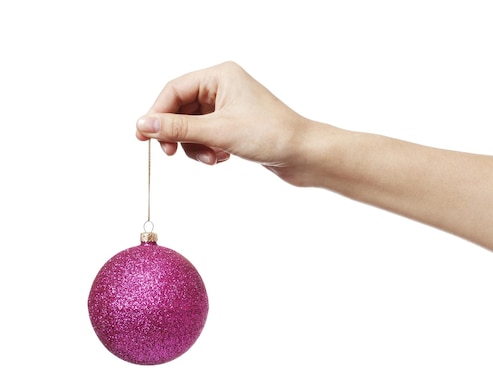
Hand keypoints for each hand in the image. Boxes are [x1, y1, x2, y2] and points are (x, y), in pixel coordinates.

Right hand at [136, 61, 314, 184]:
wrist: (305, 155)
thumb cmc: (271, 135)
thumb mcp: (218, 132)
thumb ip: (178, 128)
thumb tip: (143, 124)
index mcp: (220, 76)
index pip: (174, 90)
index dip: (156, 113)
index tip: (143, 137)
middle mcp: (223, 88)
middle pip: (181, 109)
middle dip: (178, 134)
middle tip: (171, 153)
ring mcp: (229, 108)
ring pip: (193, 127)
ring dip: (196, 147)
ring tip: (212, 158)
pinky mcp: (235, 127)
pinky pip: (207, 137)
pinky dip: (208, 150)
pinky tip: (223, 158)